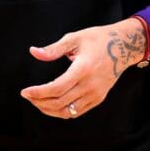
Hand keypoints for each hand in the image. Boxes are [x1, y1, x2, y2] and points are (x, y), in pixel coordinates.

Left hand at [20, 17, 146, 119]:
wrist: (124, 46)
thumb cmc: (98, 39)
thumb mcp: (75, 38)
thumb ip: (53, 49)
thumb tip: (33, 52)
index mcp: (83, 69)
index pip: (56, 88)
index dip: (38, 92)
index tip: (25, 92)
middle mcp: (90, 85)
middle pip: (60, 103)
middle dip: (39, 102)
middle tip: (28, 96)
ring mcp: (96, 94)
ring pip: (68, 111)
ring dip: (49, 109)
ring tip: (37, 101)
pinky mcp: (99, 98)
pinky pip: (77, 112)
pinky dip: (62, 112)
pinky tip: (52, 105)